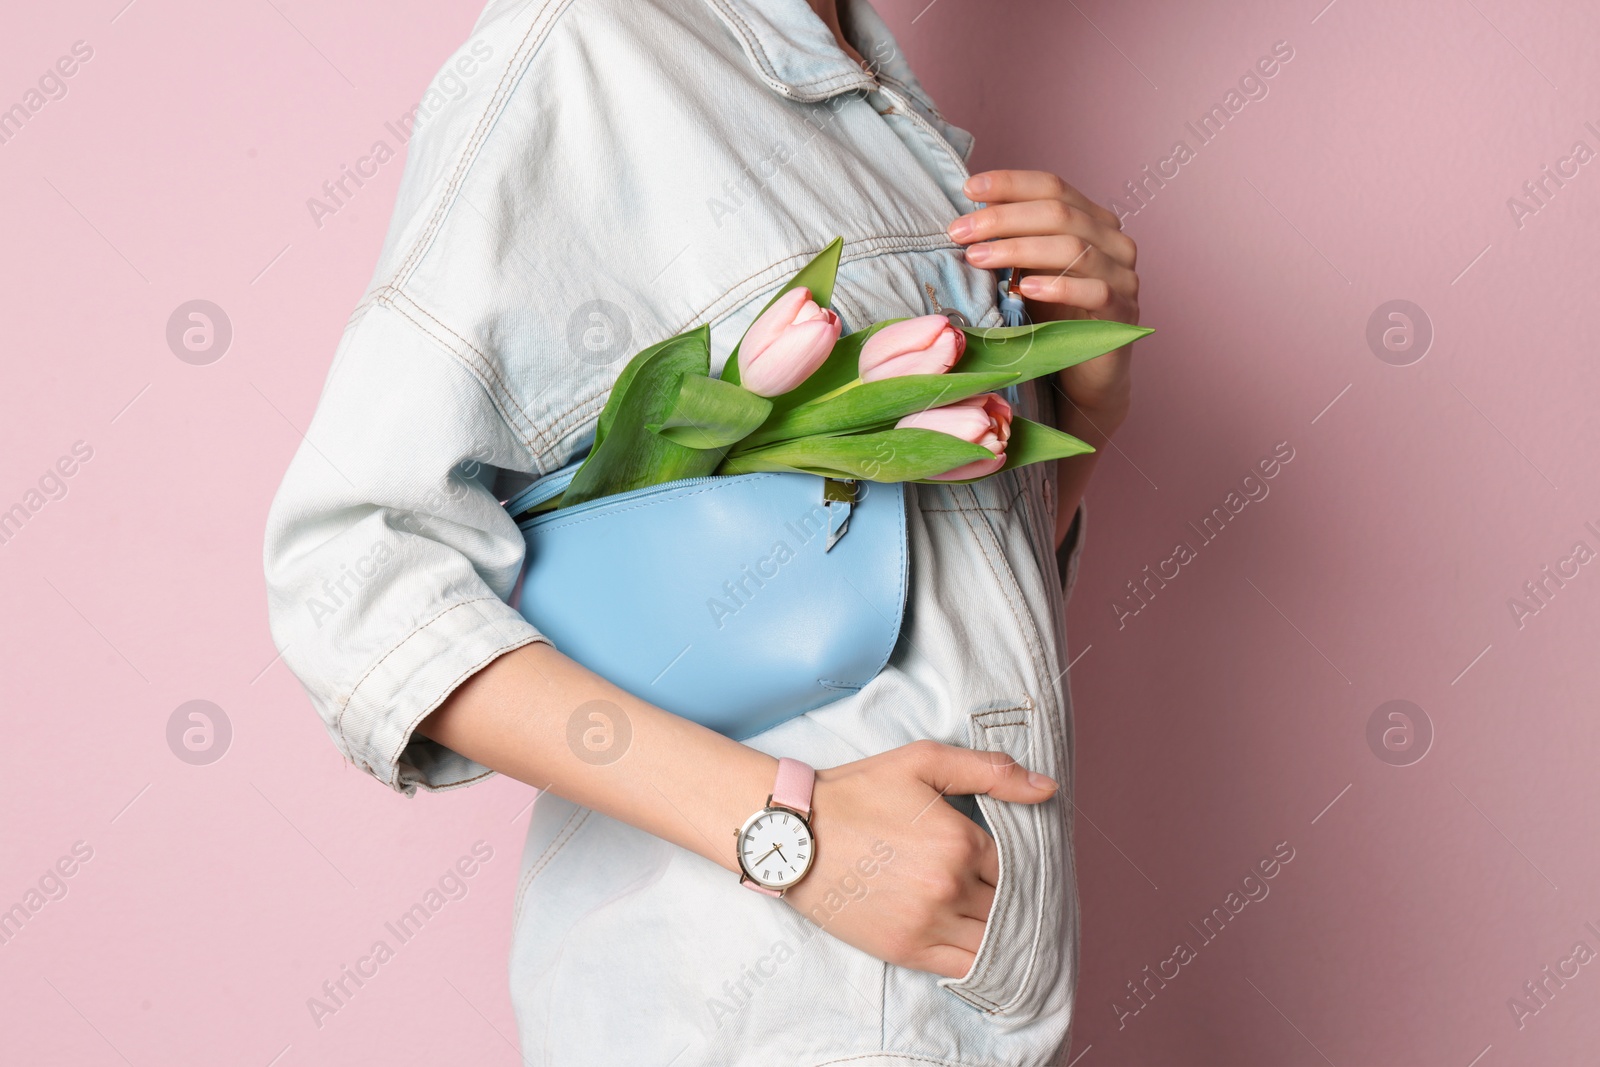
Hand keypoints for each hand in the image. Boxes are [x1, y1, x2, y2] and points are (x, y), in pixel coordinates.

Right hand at [784, 740, 1057, 978]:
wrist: (794, 834)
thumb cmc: (857, 792)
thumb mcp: (922, 762)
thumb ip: (989, 771)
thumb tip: (1048, 789)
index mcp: (959, 841)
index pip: (1018, 865)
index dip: (1021, 863)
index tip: (1010, 861)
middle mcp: (949, 887)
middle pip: (1010, 904)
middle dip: (1014, 897)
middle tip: (1008, 889)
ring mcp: (928, 924)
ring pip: (994, 940)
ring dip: (1005, 932)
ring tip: (1002, 920)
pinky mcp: (905, 950)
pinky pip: (965, 968)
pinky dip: (984, 962)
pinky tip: (986, 949)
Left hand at [949, 169, 1140, 431]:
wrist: (1085, 372)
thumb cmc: (1053, 317)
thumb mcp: (1028, 271)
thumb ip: (1012, 241)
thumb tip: (965, 216)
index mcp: (1092, 220)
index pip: (1052, 186)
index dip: (1010, 183)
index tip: (968, 188)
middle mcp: (1113, 241)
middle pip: (1058, 213)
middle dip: (1003, 218)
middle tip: (959, 231)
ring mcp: (1123, 276)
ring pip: (1072, 248)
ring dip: (1018, 250)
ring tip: (978, 257)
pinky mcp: (1123, 312)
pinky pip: (1094, 291)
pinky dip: (1057, 285)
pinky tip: (1024, 288)